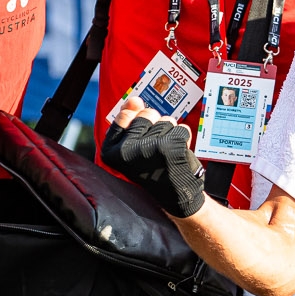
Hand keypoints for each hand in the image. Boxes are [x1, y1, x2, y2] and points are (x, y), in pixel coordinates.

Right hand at [100, 96, 205, 217]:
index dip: (138, 123)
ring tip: (167, 154)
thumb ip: (129, 120)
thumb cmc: (153, 169)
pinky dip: (184, 139)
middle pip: (146, 114)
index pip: (124, 116)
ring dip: (171, 134)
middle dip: (156, 126)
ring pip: (166, 120)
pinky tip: (178, 155)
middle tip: (156, 149)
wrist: (175, 196)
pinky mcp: (171, 147)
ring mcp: (149, 148)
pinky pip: (182, 128)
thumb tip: (134, 99)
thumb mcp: (133, 147)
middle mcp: (126, 150)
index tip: (142, 139)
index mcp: (111, 151)